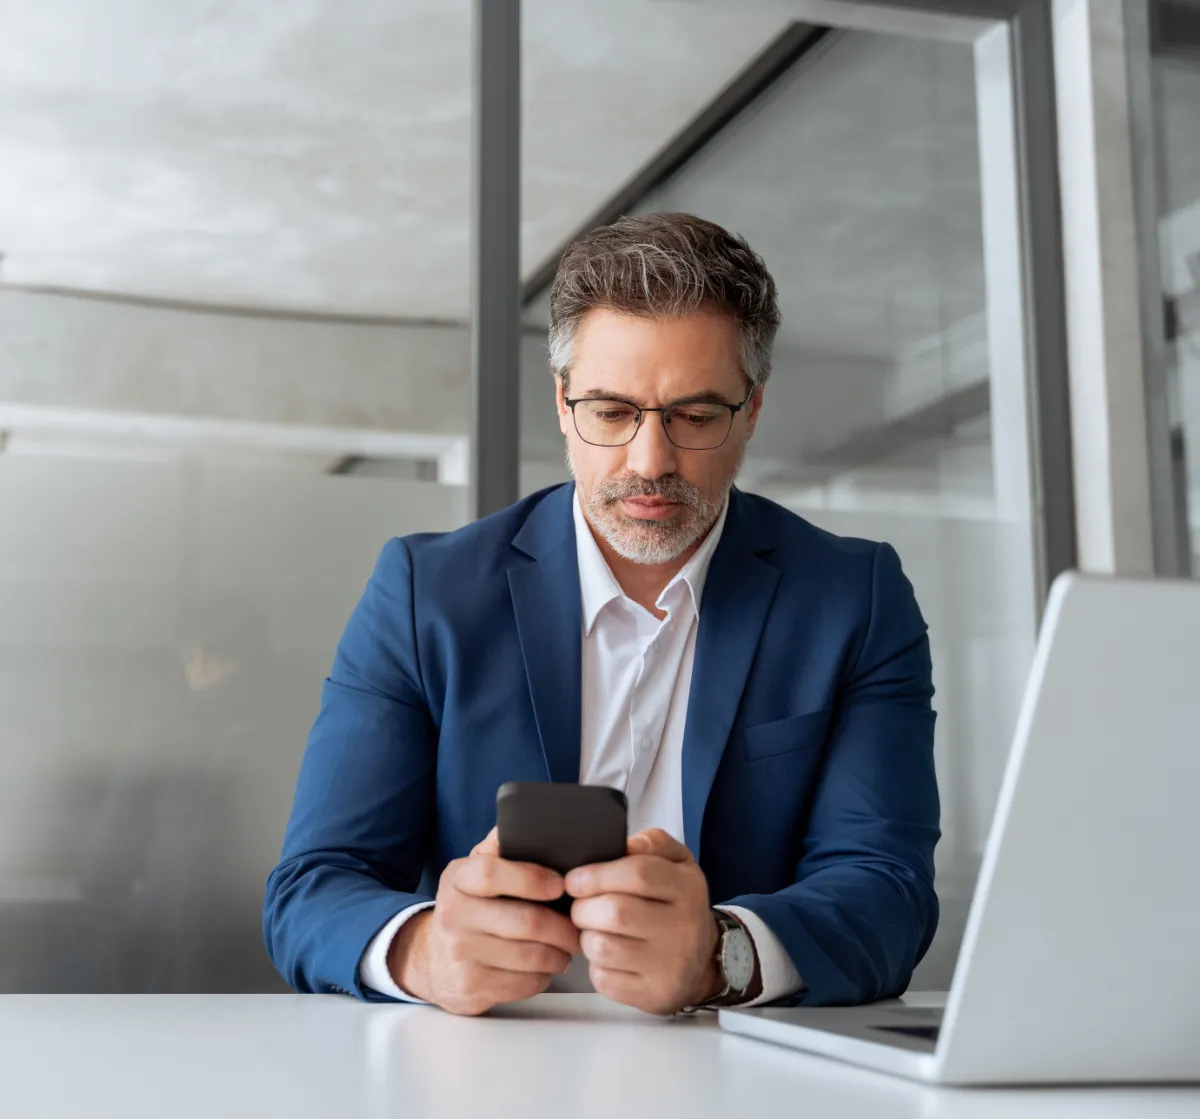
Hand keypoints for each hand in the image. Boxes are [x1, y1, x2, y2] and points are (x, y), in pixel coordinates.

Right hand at [388, 827, 580, 1015]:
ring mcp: (460, 954)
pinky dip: (544, 975)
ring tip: (568, 946)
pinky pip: (525, 983)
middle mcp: (453, 916)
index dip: (531, 878)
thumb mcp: (473, 872)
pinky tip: (544, 966)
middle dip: (564, 926)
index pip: (491, 873)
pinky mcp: (471, 987)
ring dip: (560, 953)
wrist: (432, 960)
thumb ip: (498, 848)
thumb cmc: (469, 908)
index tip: (560, 884)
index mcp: (457, 879)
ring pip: (531, 956)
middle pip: (525, 922)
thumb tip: (529, 820)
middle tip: (581, 925)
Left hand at [566, 828, 722, 1015]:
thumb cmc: (678, 905)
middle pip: (615, 913)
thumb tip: (623, 845)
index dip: (598, 875)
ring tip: (594, 928)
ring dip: (586, 935)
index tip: (574, 879)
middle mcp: (683, 928)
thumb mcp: (676, 863)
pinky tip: (608, 955)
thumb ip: (651, 843)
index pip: (639, 874)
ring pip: (603, 947)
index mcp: (687, 888)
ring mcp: (669, 966)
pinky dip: (595, 965)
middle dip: (584, 907)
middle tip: (581, 906)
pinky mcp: (652, 994)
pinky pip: (604, 978)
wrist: (703, 961)